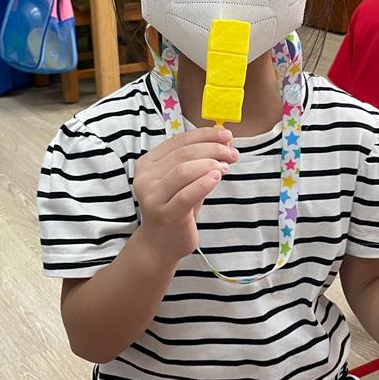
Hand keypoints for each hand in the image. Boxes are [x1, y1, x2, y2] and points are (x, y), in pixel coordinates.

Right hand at [134, 126, 239, 262]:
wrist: (160, 244)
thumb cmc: (176, 208)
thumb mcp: (186, 181)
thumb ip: (200, 161)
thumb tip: (226, 141)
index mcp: (148, 163)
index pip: (179, 141)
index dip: (205, 135)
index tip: (227, 135)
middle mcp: (146, 177)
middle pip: (184, 153)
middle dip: (212, 149)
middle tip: (232, 153)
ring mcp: (153, 196)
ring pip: (184, 170)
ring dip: (210, 163)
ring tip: (227, 166)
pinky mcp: (165, 214)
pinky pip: (187, 194)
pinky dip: (204, 182)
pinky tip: (218, 177)